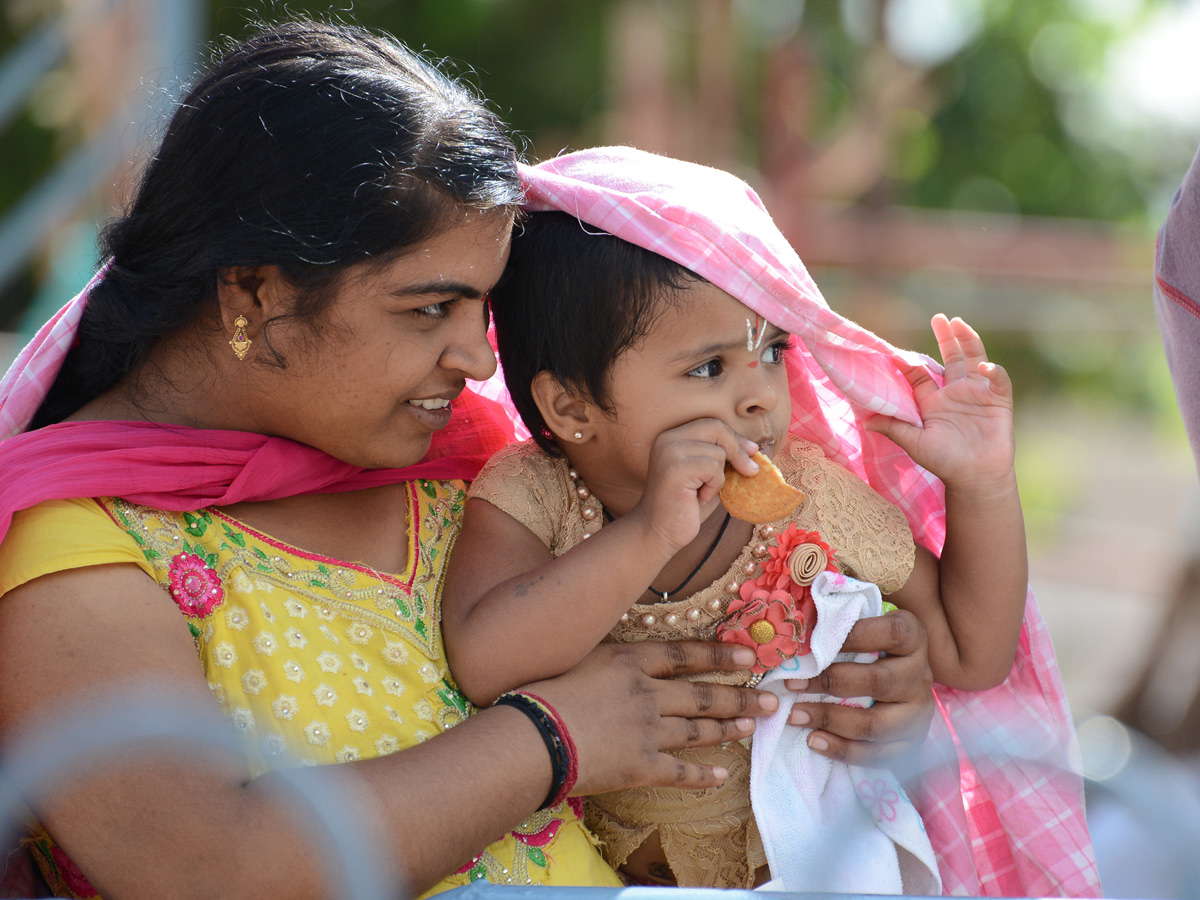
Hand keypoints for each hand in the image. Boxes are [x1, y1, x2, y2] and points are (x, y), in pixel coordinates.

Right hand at [525, 640, 776, 795]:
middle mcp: (648, 693)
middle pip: (704, 694)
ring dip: (730, 729)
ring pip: (699, 730)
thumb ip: (611, 659)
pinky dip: (704, 774)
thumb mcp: (580, 658)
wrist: (533, 737)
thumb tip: (627, 656)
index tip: (749, 656)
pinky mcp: (643, 766)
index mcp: (631, 661)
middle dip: (741, 697)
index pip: (686, 655)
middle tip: (770, 699)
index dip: (721, 656)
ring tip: (752, 727)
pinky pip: (682, 772)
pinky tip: (723, 773)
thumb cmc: (543, 692)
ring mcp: (649, 730)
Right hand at [628, 419, 758, 554]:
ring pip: (718, 452)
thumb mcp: (708, 476)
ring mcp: (669, 452)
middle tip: (750, 471)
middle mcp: (668, 439)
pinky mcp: (675, 468)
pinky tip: (699, 497)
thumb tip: (756, 449)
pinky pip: (712, 468)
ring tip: (703, 492)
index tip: (753, 451)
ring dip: (720, 476)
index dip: (735, 437)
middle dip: (738, 450)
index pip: (711, 424)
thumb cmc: (686, 506)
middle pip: (715, 428)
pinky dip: (714, 485)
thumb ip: (724, 459)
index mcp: (672, 437)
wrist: (659, 533)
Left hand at [784, 609, 933, 766]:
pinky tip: (813, 741)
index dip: (856, 635)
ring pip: (875, 724)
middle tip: (791, 683)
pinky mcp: (911, 742)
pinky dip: (842, 750)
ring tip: (794, 715)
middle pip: (879, 681)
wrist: (898, 680)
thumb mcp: (861, 623)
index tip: (815, 640)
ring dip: (830, 720)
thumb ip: (839, 617)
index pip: (893, 633)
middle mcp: (921, 674)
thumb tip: (799, 619)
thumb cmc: (868, 645)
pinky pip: (877, 754)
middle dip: (830, 683)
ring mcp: (919, 711)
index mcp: (913, 637)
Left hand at [866, 314, 1014, 491]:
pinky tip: (984, 367)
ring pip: (974, 360)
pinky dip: (994, 372)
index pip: (920, 375)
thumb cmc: (944, 462)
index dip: (908, 363)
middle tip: (939, 318)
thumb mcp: (915, 443)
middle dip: (946, 338)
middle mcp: (954, 393)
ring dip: (967, 341)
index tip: (894, 350)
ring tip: (958, 323)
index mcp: (932, 401)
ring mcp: (977, 394)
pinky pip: (998, 380)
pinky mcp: (998, 401)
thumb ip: (894, 428)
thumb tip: (865, 421)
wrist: (975, 478)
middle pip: (950, 358)